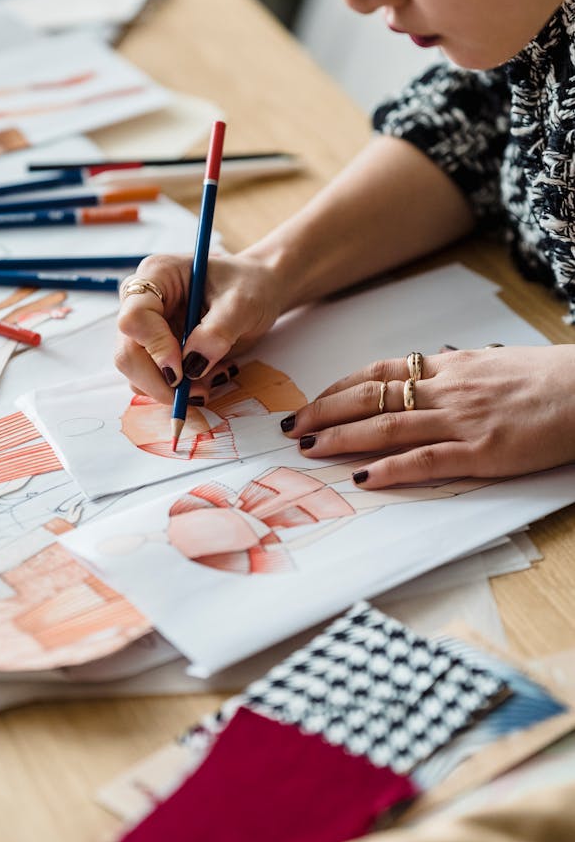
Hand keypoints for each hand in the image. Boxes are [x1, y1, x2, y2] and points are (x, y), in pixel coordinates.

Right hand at [115, 252, 283, 402]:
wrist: (259, 291)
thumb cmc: (250, 285)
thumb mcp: (242, 303)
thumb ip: (217, 332)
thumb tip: (192, 366)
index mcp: (157, 275)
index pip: (134, 317)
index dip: (155, 348)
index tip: (183, 370)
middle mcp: (143, 301)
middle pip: (128, 352)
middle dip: (160, 381)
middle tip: (197, 393)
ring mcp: (148, 328)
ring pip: (137, 373)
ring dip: (174, 389)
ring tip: (215, 377)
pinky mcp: (157, 350)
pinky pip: (156, 380)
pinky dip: (182, 389)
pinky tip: (211, 375)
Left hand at [281, 345, 574, 485]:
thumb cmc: (549, 377)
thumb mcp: (494, 362)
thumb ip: (457, 371)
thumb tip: (431, 368)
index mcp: (449, 367)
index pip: (379, 373)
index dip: (339, 388)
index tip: (312, 400)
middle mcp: (446, 389)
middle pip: (370, 398)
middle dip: (326, 412)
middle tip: (293, 428)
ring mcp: (461, 419)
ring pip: (387, 428)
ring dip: (343, 439)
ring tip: (310, 449)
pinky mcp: (481, 451)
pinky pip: (425, 460)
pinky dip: (391, 469)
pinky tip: (364, 478)